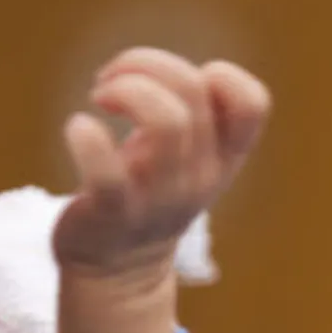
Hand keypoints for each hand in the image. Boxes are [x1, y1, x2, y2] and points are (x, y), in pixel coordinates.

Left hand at [52, 49, 269, 332]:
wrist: (119, 268)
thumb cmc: (148, 190)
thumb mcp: (188, 155)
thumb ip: (194, 112)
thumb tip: (167, 68)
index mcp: (222, 157)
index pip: (253, 104)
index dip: (219, 75)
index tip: (175, 85)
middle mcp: (200, 176)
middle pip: (193, 91)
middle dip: (146, 64)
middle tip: (111, 82)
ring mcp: (161, 198)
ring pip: (167, 120)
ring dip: (126, 88)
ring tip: (101, 97)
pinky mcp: (115, 213)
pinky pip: (108, 173)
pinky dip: (88, 139)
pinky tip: (78, 129)